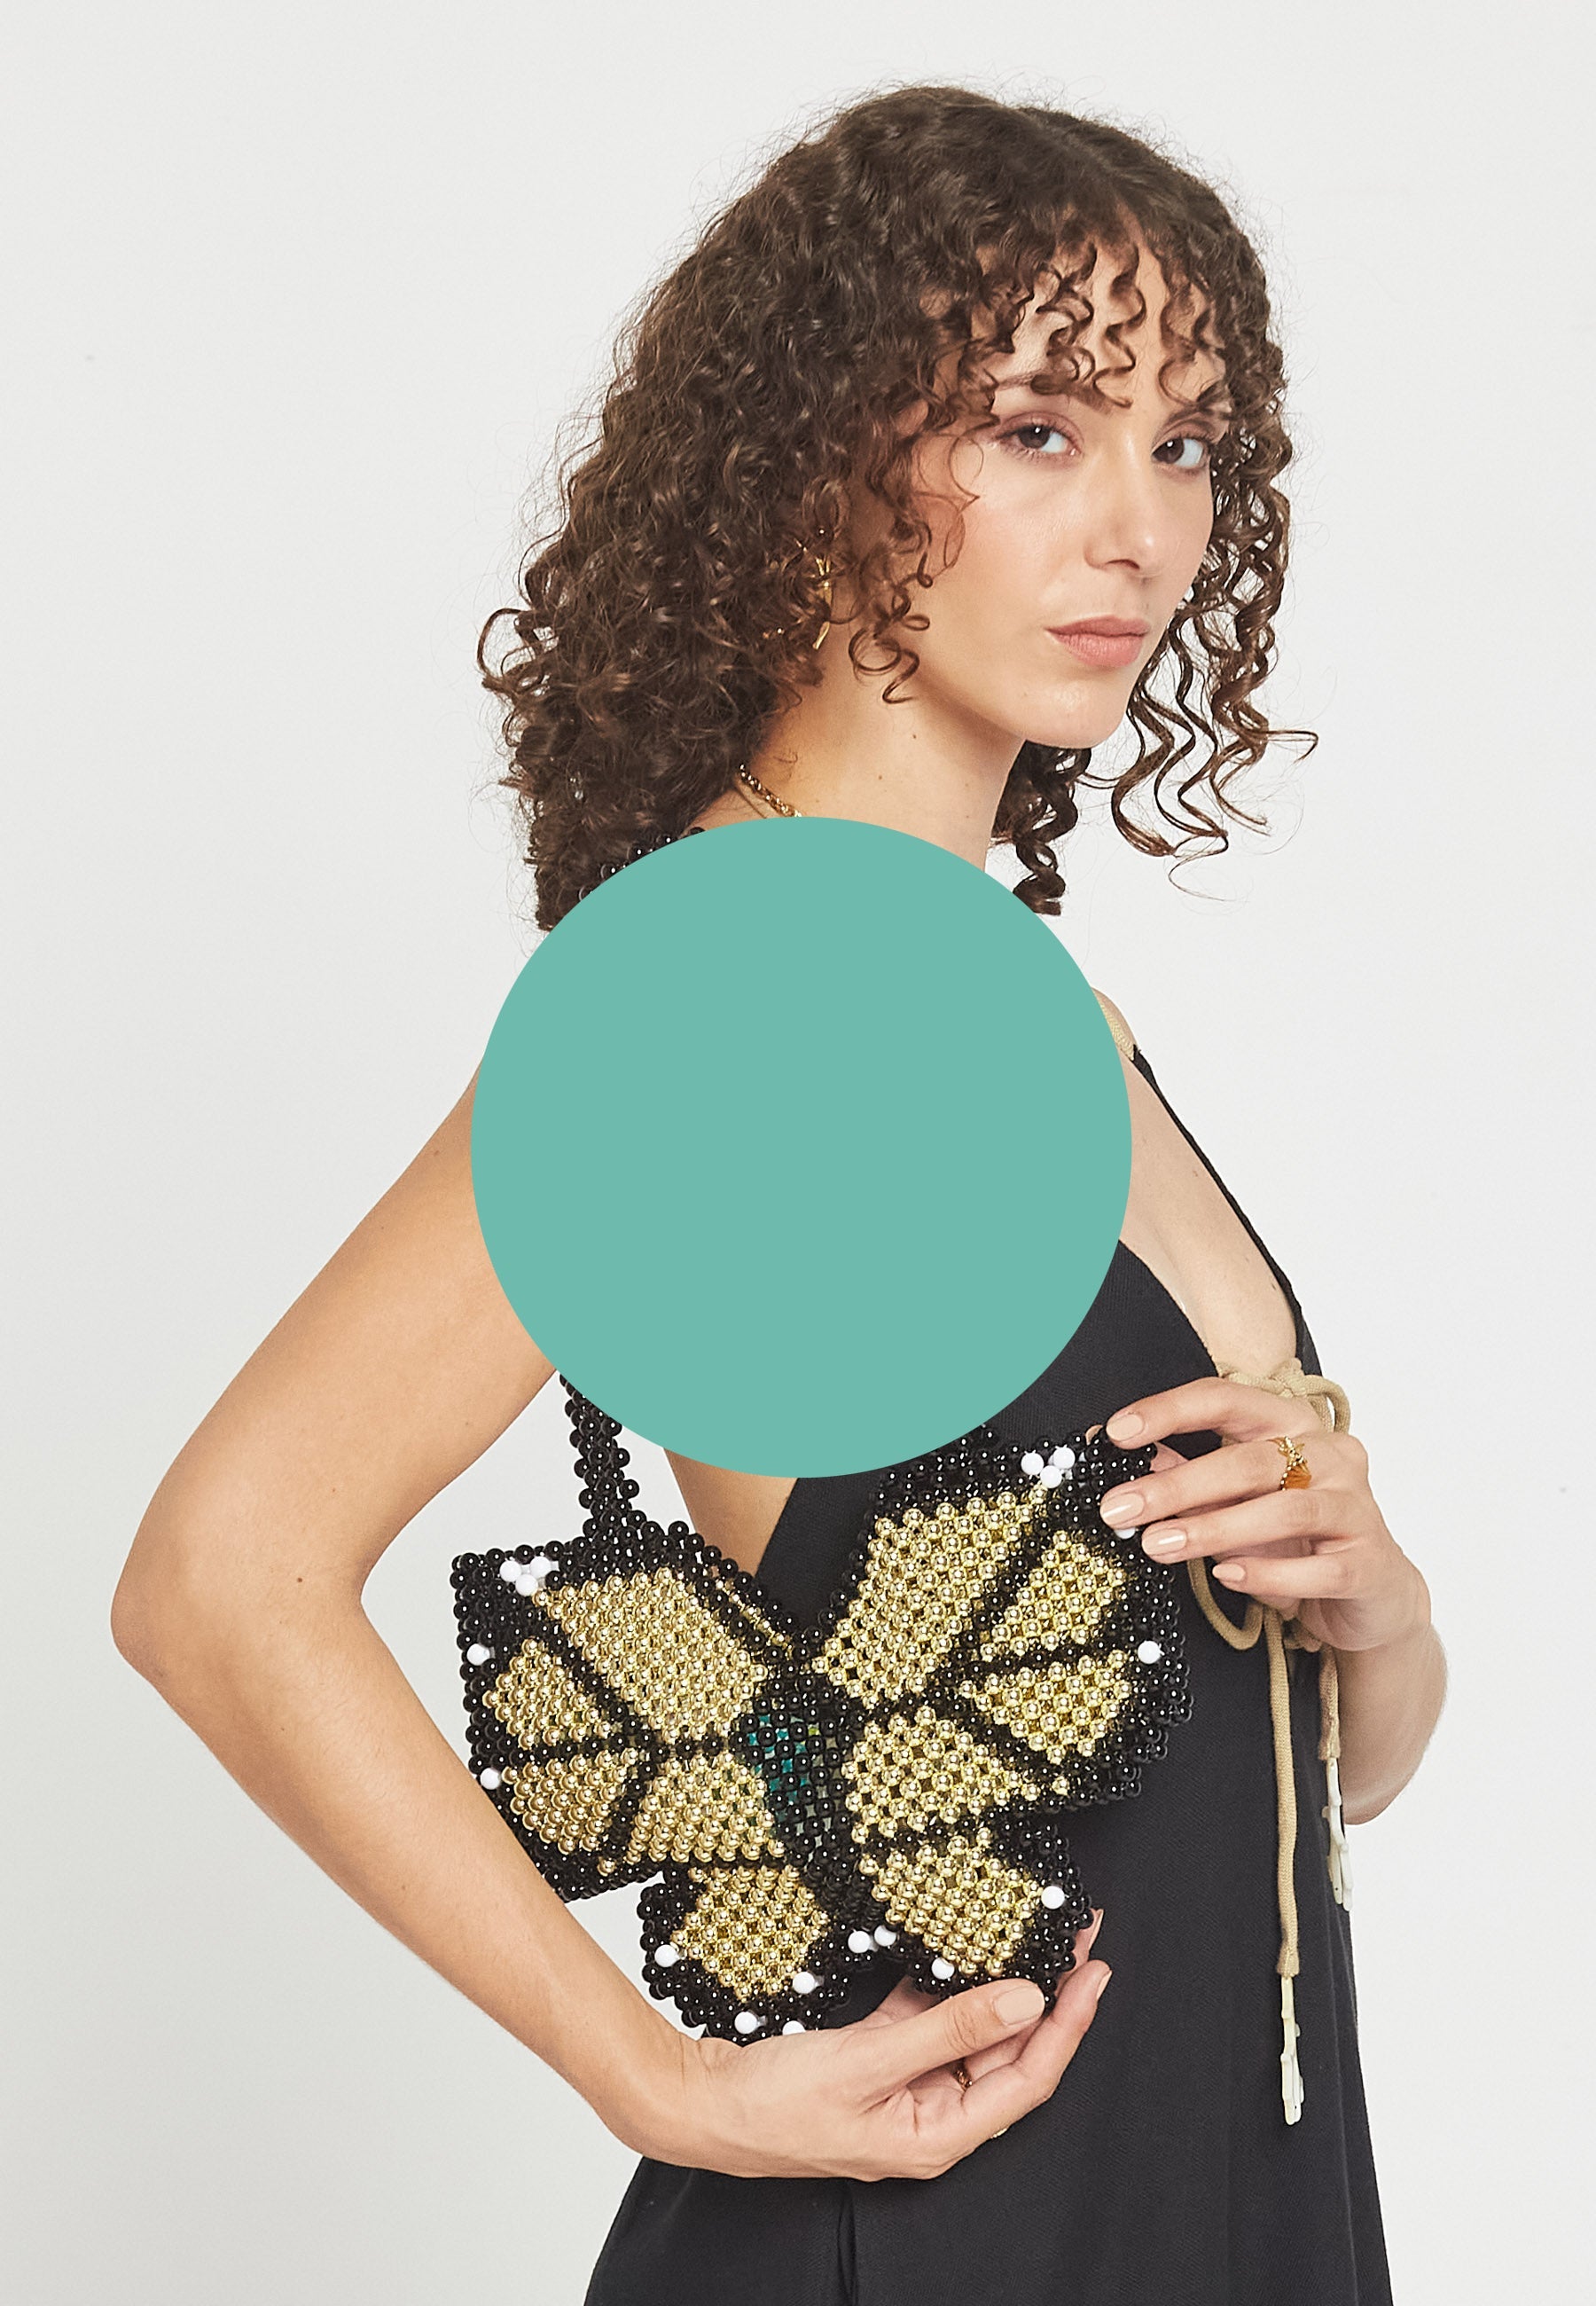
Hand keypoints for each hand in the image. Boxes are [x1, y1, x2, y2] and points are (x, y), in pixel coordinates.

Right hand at [639, 1914, 1110, 2179]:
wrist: (703, 2104)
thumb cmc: (776, 2105)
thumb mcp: (868, 2061)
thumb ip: (948, 2027)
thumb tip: (1024, 2000)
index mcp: (936, 2137)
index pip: (1026, 2079)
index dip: (1066, 2025)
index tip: (1094, 1973)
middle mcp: (930, 2116)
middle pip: (1007, 2054)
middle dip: (1046, 1996)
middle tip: (1077, 1938)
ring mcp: (905, 2088)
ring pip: (971, 2033)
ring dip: (1002, 1986)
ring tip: (1037, 1934)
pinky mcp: (879, 2058)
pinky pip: (929, 2020)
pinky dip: (950, 1985)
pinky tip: (966, 1947)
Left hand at [1099, 1378, 1429, 1654]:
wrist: (1373, 1594)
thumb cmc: (1298, 1539)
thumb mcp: (1238, 1502)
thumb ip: (1188, 1475)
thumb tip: (1124, 1456)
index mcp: (1294, 1425)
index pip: (1227, 1399)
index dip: (1170, 1411)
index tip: (1117, 1433)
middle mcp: (1331, 1454)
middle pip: (1250, 1460)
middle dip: (1178, 1486)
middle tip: (1121, 1510)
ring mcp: (1357, 1506)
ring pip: (1284, 1510)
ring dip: (1214, 1529)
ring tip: (1159, 1546)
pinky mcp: (1369, 1561)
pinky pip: (1317, 1567)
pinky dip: (1268, 1572)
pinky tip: (1226, 1576)